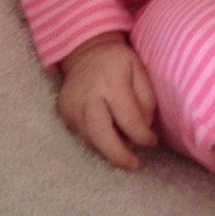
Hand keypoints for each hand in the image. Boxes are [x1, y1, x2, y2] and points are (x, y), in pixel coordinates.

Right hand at [58, 34, 157, 170]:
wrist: (86, 50)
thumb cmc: (119, 62)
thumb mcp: (140, 71)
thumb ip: (146, 100)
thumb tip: (144, 128)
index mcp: (111, 84)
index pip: (129, 120)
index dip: (143, 136)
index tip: (151, 141)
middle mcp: (88, 96)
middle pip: (101, 135)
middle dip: (118, 155)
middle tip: (134, 165)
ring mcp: (72, 104)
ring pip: (90, 138)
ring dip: (108, 148)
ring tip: (123, 148)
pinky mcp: (63, 110)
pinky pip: (82, 133)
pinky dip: (96, 139)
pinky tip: (108, 134)